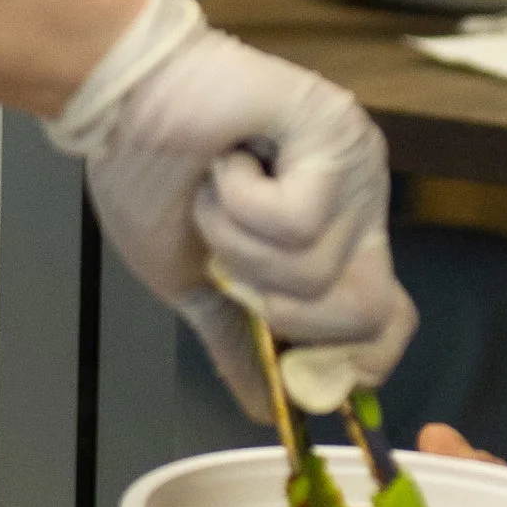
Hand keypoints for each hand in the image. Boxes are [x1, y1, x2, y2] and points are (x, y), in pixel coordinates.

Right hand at [50, 0, 414, 411]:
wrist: (117, 97)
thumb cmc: (148, 170)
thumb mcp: (189, 280)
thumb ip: (235, 339)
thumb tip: (263, 409)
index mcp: (333, 239)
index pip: (389, 320)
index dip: (352, 359)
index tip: (294, 364)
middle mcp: (358, 204)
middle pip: (367, 314)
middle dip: (284, 313)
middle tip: (233, 265)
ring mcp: (353, 165)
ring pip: (317, 270)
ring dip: (239, 243)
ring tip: (217, 190)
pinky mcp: (335, 128)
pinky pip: (300, 219)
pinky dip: (242, 203)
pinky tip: (228, 161)